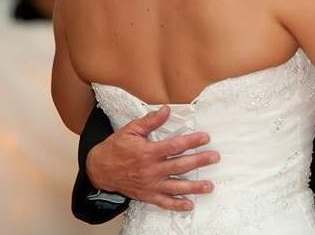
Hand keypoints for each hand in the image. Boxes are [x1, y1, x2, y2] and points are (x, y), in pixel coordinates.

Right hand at [86, 105, 219, 210]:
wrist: (99, 169)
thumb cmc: (116, 148)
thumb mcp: (131, 130)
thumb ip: (150, 121)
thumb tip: (166, 110)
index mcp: (147, 152)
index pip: (174, 146)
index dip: (191, 141)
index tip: (205, 138)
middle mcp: (150, 170)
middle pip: (179, 166)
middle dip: (199, 161)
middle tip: (214, 157)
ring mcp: (149, 184)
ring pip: (175, 186)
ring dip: (194, 187)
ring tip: (209, 186)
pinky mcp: (147, 195)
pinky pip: (164, 202)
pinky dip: (177, 205)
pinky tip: (189, 205)